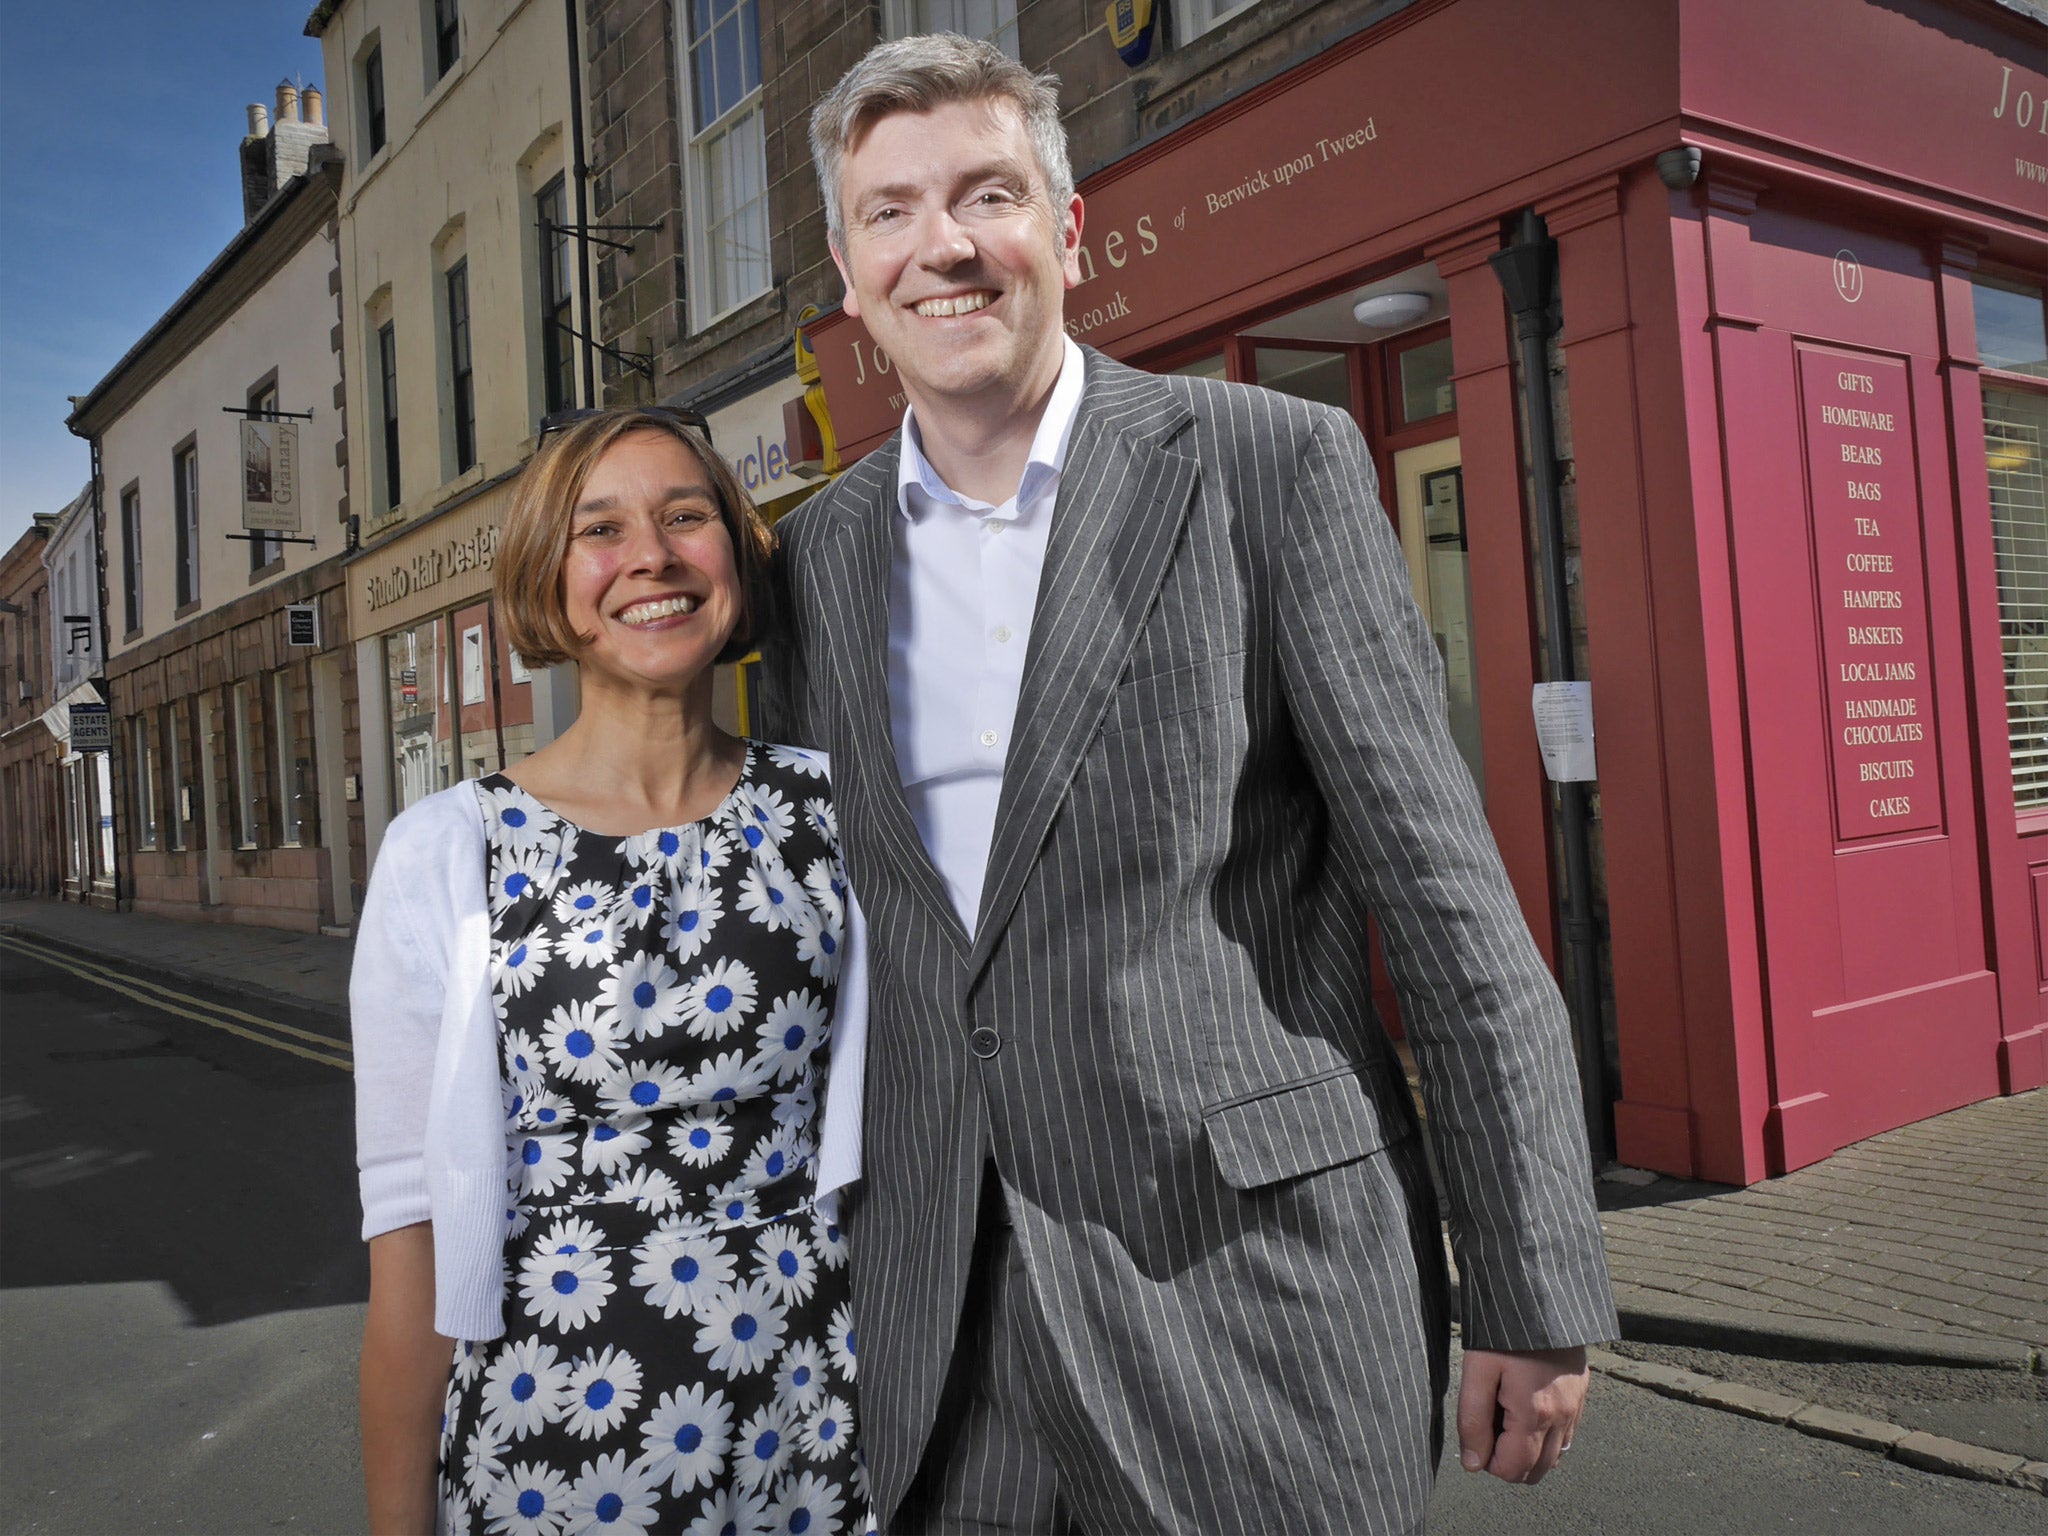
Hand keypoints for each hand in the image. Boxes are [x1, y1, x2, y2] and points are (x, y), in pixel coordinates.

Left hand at [1456, 1345, 1587, 1484]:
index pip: (1512, 1470)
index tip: (1477, 1432)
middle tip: (1490, 1423)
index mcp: (1535, 1414)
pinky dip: (1545, 1435)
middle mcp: (1562, 1417)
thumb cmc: (1503, 1331)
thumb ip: (1473, 1421)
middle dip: (1508, 1459)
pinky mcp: (1581, 1394)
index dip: (1487, 1461)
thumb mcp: (1477, 1371)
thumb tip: (1472, 1464)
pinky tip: (1527, 1407)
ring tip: (1507, 1413)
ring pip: (1554, 1457)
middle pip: (1535, 1471)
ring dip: (1528, 1450)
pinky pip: (1566, 1436)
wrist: (1540, 1295)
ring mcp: (1576, 1407)